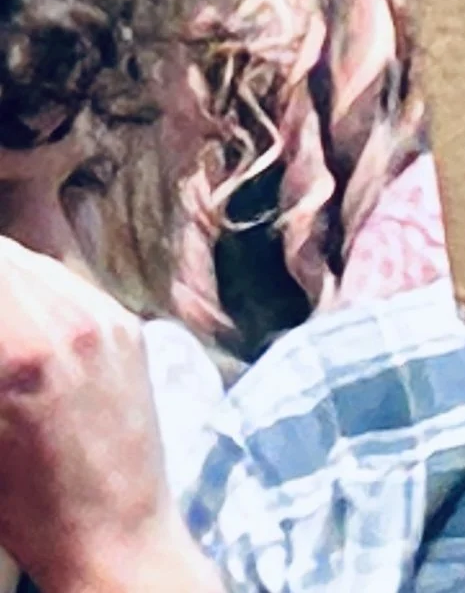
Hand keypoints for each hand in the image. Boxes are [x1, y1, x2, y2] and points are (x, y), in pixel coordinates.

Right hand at [0, 240, 218, 592]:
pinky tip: (17, 320)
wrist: (113, 531)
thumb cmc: (22, 504)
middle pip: (0, 257)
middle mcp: (70, 322)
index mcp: (20, 354)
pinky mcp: (128, 326)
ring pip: (27, 261)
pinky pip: (65, 281)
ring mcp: (107, 318)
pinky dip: (30, 288)